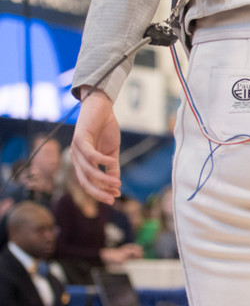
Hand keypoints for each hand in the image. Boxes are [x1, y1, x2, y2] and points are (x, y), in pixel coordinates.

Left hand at [70, 88, 121, 204]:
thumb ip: (112, 167)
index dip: (101, 191)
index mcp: (83, 162)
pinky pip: (90, 154)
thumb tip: (116, 184)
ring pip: (88, 170)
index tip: (116, 196)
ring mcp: (76, 149)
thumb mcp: (112, 151)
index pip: (89, 183)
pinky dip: (101, 159)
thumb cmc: (105, 128)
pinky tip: (112, 160)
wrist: (101, 107)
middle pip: (85, 181)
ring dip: (103, 179)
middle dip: (99, 192)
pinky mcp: (80, 139)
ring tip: (118, 183)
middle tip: (113, 198)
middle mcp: (76, 158)